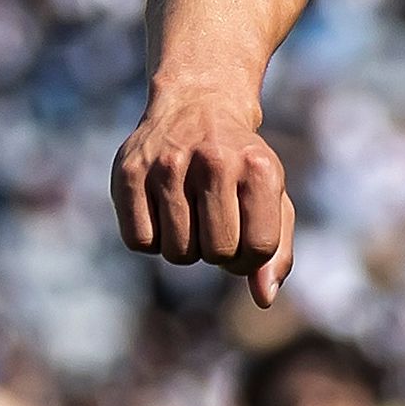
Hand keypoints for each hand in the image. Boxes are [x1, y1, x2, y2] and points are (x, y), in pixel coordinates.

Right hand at [112, 96, 296, 306]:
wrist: (198, 106)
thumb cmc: (242, 165)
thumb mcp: (272, 197)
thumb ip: (277, 251)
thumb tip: (264, 299)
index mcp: (258, 168)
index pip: (259, 249)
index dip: (251, 259)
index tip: (244, 241)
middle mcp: (214, 162)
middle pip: (216, 253)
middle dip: (218, 253)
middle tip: (215, 227)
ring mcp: (167, 165)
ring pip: (176, 252)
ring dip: (185, 247)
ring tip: (190, 215)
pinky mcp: (128, 173)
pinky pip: (139, 242)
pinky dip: (152, 239)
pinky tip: (162, 212)